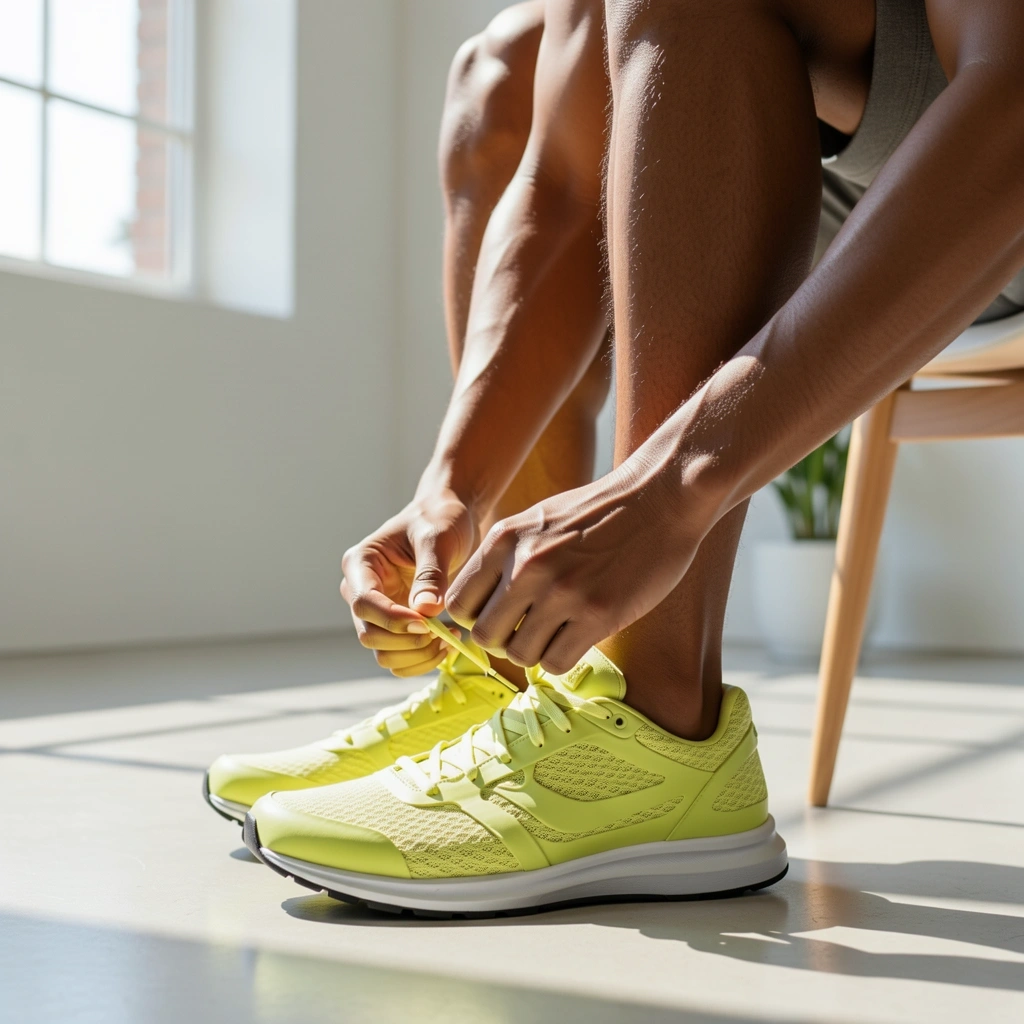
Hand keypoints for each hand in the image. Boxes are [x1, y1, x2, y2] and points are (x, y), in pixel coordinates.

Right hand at [340, 488, 475, 676]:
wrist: (448, 521)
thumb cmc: (439, 520)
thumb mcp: (438, 538)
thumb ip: (431, 573)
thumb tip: (425, 610)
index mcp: (361, 564)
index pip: (363, 603)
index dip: (392, 619)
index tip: (426, 623)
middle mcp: (361, 591)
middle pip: (370, 635)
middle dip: (408, 642)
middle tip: (446, 632)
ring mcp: (376, 612)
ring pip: (383, 654)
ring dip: (417, 656)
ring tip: (450, 638)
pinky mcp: (394, 626)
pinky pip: (400, 658)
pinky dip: (422, 659)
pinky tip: (447, 642)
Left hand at [446, 461, 702, 673]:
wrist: (660, 498)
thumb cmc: (600, 513)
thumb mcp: (538, 521)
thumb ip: (507, 557)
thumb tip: (481, 606)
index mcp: (505, 540)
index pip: (458, 603)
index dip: (475, 618)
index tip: (499, 618)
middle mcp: (527, 566)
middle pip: (485, 636)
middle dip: (503, 641)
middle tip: (528, 630)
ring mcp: (562, 591)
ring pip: (519, 655)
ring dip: (536, 651)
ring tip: (558, 631)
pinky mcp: (598, 614)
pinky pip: (556, 662)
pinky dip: (563, 657)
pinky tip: (579, 636)